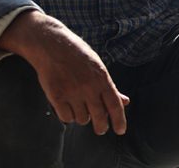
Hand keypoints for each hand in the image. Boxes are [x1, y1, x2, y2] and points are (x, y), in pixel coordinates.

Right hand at [0, 10, 128, 135]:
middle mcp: (89, 87)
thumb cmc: (79, 56)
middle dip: (101, 126)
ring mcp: (72, 93)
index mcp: (102, 79)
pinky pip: (66, 118)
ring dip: (82, 116)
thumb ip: (110, 87)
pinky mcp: (56, 97)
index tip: (121, 131)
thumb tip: (125, 102)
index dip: (119, 120)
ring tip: (79, 104)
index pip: (114, 105)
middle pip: (99, 117)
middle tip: (101, 129)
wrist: (53, 46)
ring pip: (82, 119)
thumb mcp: (99, 68)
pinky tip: (68, 106)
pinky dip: (68, 115)